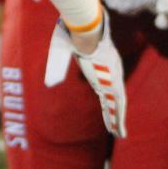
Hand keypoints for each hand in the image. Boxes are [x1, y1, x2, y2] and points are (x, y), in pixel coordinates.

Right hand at [43, 10, 127, 137]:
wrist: (88, 34)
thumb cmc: (76, 36)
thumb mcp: (67, 47)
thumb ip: (59, 58)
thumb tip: (47, 70)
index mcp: (105, 63)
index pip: (107, 83)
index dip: (107, 96)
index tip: (108, 104)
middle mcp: (113, 73)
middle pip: (114, 96)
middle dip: (115, 111)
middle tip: (117, 124)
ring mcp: (114, 80)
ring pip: (117, 106)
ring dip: (117, 121)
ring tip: (120, 135)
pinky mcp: (113, 86)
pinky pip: (117, 109)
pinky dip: (118, 121)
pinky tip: (119, 133)